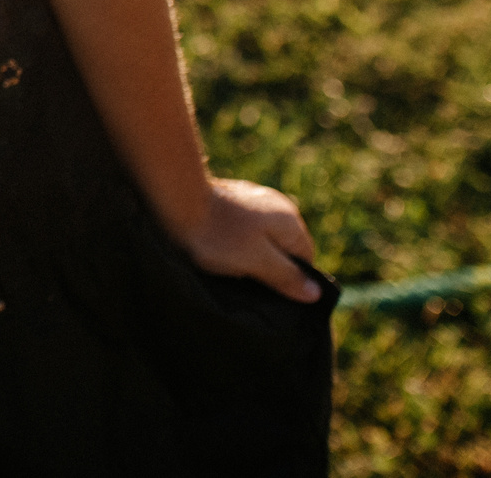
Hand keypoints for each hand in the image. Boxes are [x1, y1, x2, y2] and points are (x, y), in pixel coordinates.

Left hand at [178, 178, 321, 302]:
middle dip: (269, 265)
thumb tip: (315, 293)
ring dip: (249, 253)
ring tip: (229, 264)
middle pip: (283, 247)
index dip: (291, 278)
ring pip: (260, 237)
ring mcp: (251, 198)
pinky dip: (233, 239)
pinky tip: (216, 247)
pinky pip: (240, 227)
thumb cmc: (218, 235)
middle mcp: (275, 205)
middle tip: (247, 279)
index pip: (305, 258)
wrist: (175, 200)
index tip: (269, 289)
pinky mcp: (228, 197)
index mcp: (289, 220)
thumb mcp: (257, 262)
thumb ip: (287, 276)